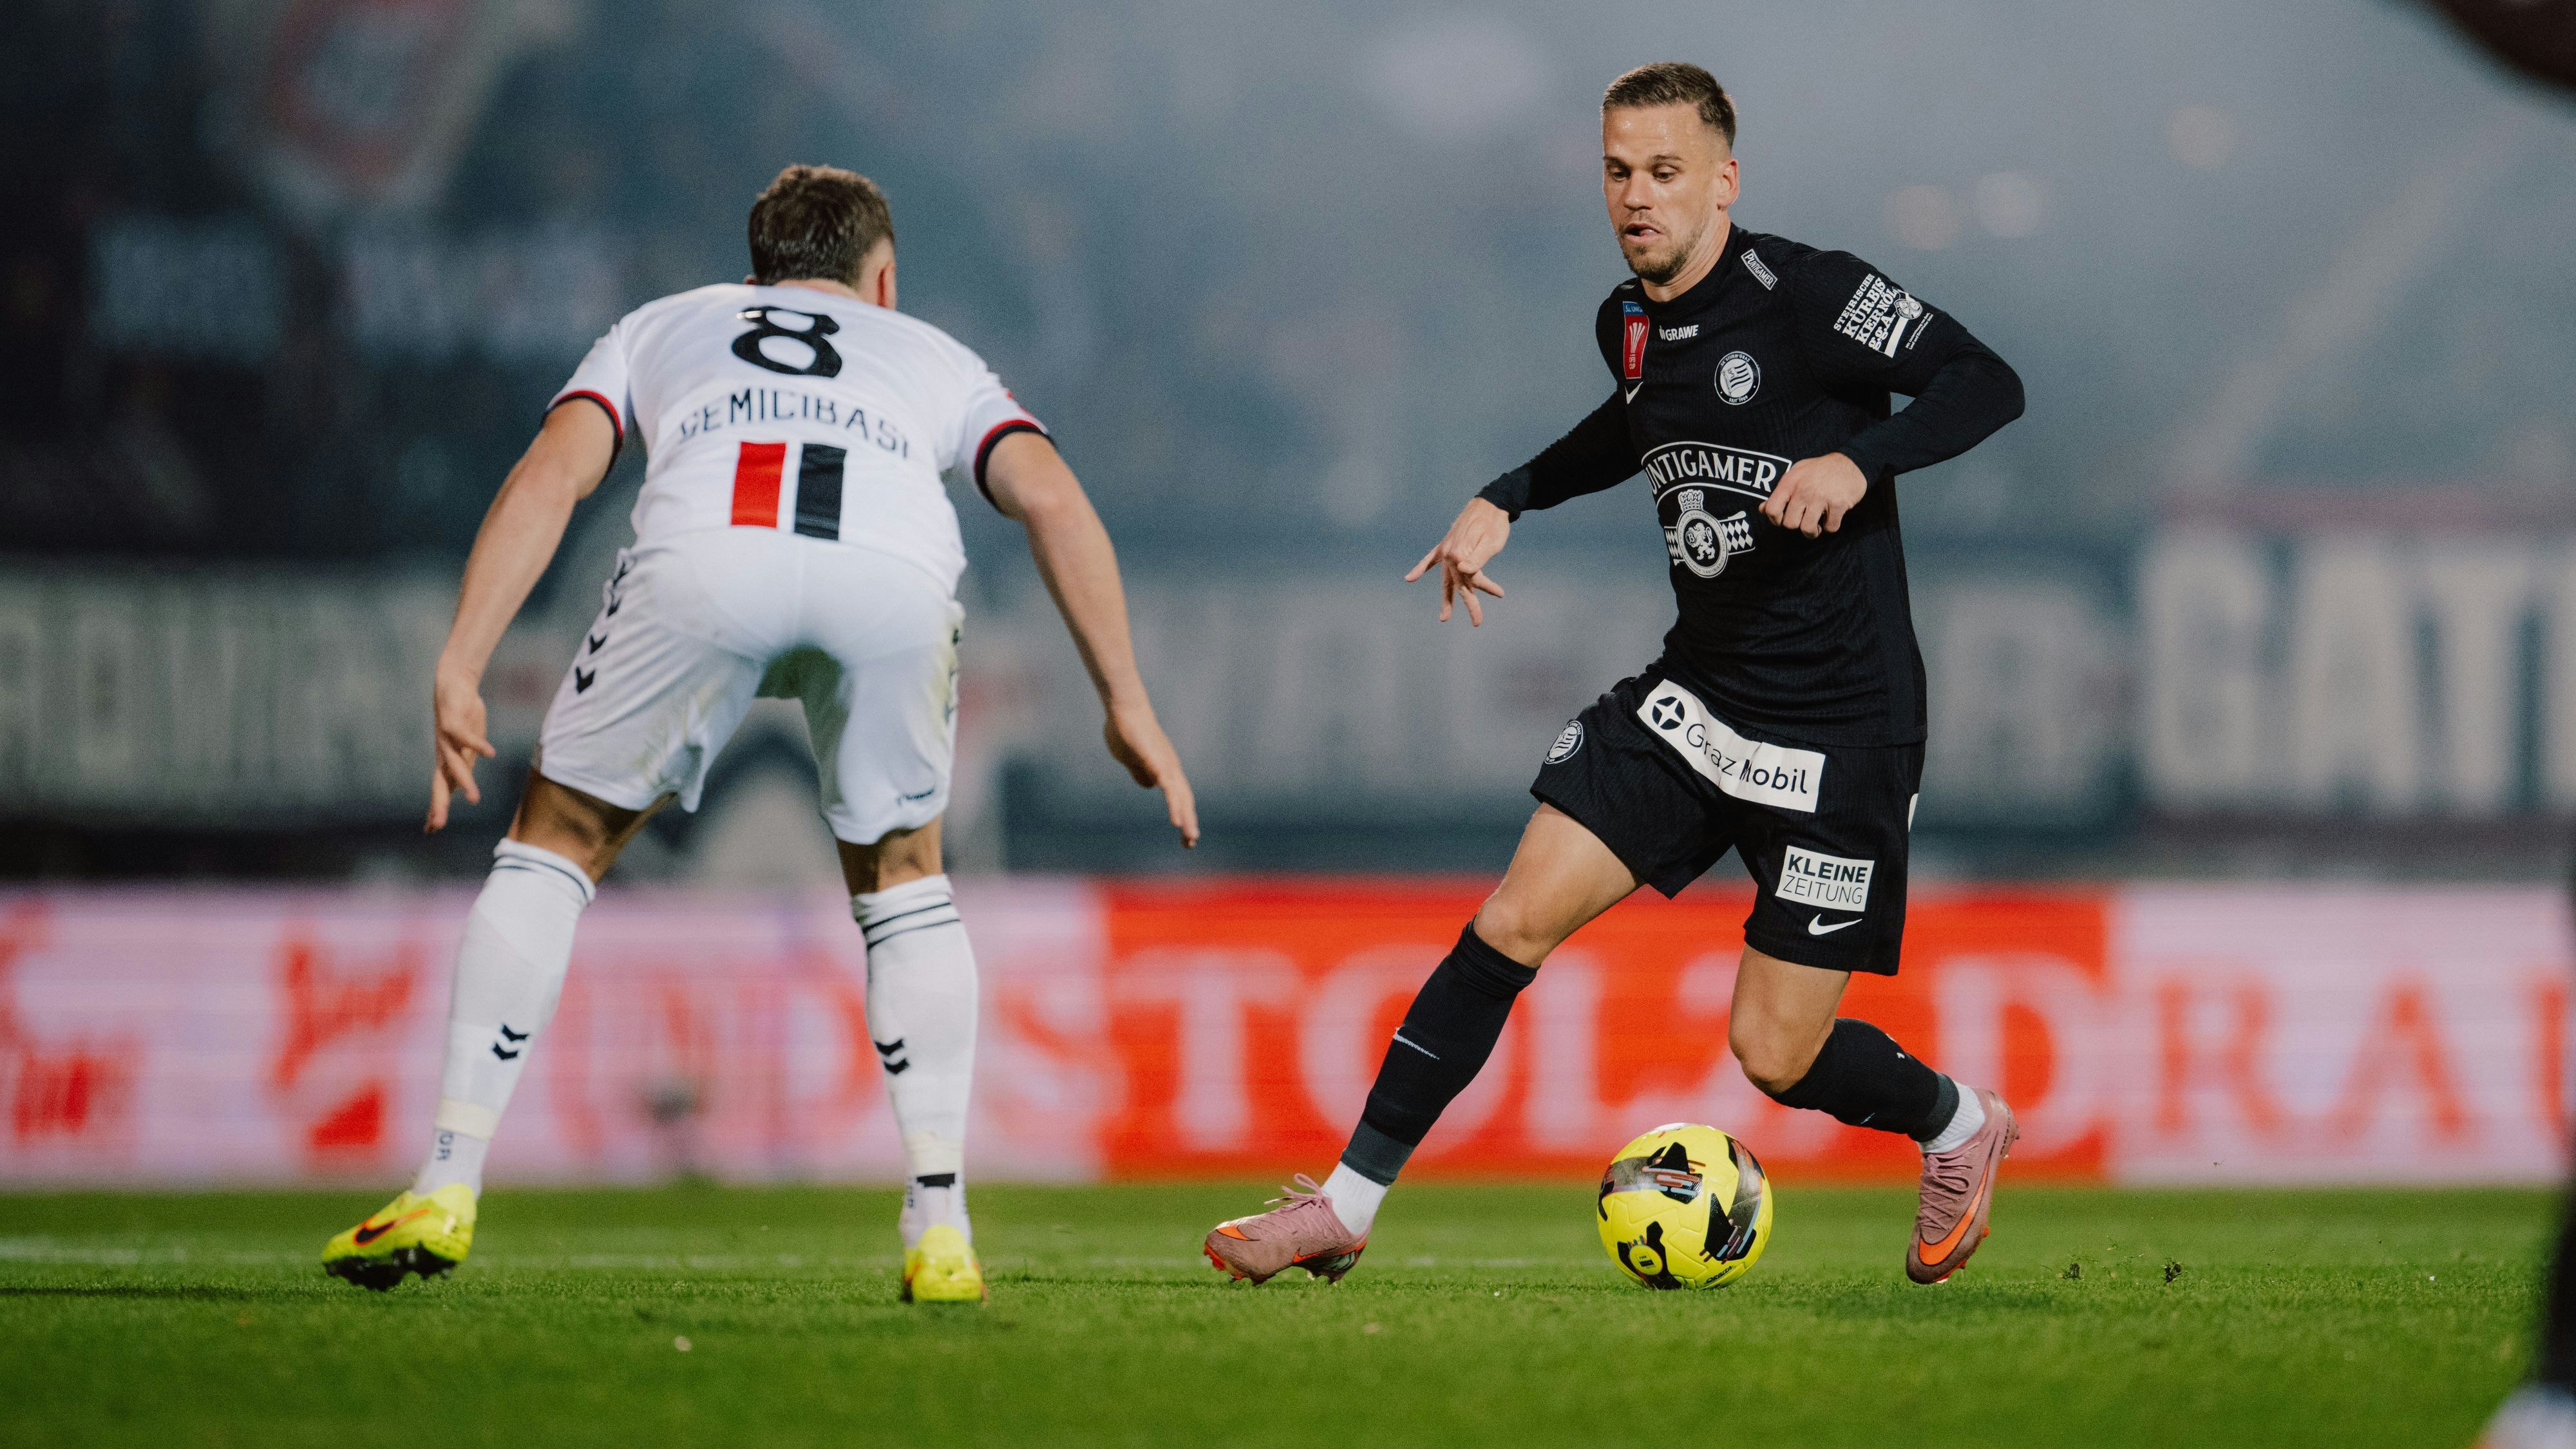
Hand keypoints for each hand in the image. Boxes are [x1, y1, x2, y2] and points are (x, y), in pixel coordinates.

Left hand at [427, 667, 496, 832]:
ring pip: (454, 765)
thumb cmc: (462, 717)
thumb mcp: (465, 746)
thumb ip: (464, 764)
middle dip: (439, 805)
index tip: (430, 831)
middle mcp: (443, 753)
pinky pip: (467, 737)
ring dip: (464, 782)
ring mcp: (447, 738)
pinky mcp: (454, 722)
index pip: (440, 789)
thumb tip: (461, 787)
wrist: (455, 684)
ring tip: (474, 799)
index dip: (435, 809)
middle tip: (438, 826)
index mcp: (446, 760)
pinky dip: (478, 746)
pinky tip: (491, 754)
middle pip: (440, 783)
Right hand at [1103, 698, 1199, 847]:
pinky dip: (1174, 806)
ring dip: (1186, 818)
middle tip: (1190, 843)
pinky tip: (1176, 821)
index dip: (1183, 814)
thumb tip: (1148, 785)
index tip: (1184, 834)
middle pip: (1185, 799)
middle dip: (1189, 822)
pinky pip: (1168, 788)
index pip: (1178, 795)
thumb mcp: (1131, 758)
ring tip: (1190, 837)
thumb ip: (1140, 771)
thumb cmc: (1126, 730)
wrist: (1124, 708)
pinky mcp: (1156, 762)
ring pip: (1180, 796)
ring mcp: (1165, 764)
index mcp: (1165, 768)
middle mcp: (1170, 767)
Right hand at [1404, 497, 1511, 624]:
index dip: (1486, 587)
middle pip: (1458, 584)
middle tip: (1477, 623)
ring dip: (1446, 597)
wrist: (1490, 503)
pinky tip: (1410, 578)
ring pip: (1446, 578)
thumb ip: (1477, 557)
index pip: (1472, 578)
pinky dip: (1420, 568)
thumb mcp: (1491, 541)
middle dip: (1468, 604)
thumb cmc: (1495, 524)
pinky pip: (1430, 559)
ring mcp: (1446, 550)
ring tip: (1444, 617)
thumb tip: (1464, 571)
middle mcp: (1449, 553)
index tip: (1500, 594)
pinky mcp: (1446, 545)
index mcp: (1460, 553)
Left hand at [1762, 453, 1866, 536]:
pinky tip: (1832, 517)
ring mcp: (1821, 497)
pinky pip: (1830, 527)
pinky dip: (1831, 526)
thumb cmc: (1820, 469)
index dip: (1775, 520)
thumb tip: (1762, 509)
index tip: (1784, 519)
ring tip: (1817, 524)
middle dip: (1797, 526)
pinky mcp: (1839, 504)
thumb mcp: (1797, 473)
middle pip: (1790, 524)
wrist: (1851, 461)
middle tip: (1805, 519)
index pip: (1772, 509)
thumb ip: (1780, 492)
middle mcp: (1803, 490)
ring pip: (1808, 529)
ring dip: (1813, 531)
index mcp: (1790, 482)